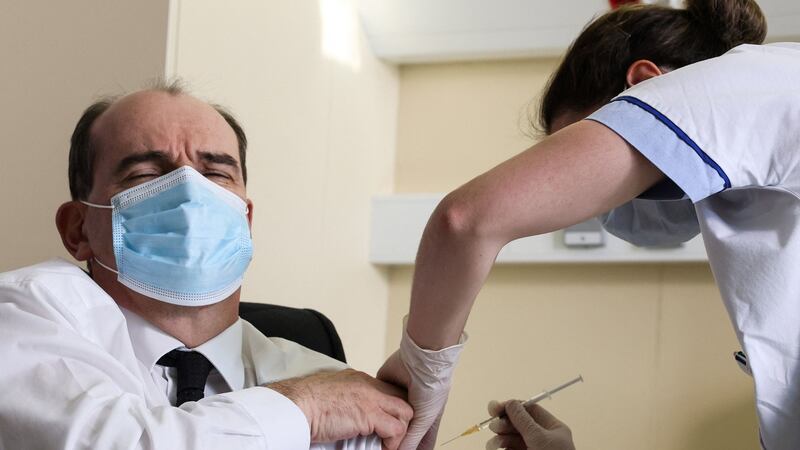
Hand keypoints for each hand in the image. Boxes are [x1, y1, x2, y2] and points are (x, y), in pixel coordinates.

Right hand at [267, 369, 413, 448]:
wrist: (296, 405)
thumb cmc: (305, 403)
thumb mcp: (332, 393)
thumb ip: (348, 398)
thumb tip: (354, 418)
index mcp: (359, 379)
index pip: (390, 390)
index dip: (392, 408)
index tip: (388, 424)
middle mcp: (369, 385)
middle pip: (403, 398)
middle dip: (402, 418)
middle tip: (392, 436)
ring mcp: (371, 399)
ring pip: (406, 413)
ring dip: (399, 431)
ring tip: (388, 444)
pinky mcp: (369, 415)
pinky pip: (396, 430)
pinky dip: (392, 442)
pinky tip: (382, 448)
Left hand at [378, 351, 443, 449]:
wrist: (421, 359)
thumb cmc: (432, 387)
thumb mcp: (424, 420)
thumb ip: (411, 439)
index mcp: (424, 418)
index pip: (417, 441)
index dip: (408, 448)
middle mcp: (411, 409)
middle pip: (399, 431)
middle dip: (391, 439)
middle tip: (381, 446)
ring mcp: (397, 398)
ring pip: (385, 416)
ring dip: (378, 423)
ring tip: (369, 433)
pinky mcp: (384, 387)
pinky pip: (374, 400)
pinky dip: (370, 406)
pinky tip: (363, 414)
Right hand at [485, 400, 574, 449]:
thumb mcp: (539, 438)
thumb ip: (523, 420)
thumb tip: (510, 403)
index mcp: (553, 429)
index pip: (530, 410)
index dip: (513, 407)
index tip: (495, 408)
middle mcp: (542, 438)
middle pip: (517, 423)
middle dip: (504, 424)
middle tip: (494, 426)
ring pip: (509, 438)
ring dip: (499, 439)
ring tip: (495, 445)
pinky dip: (499, 448)